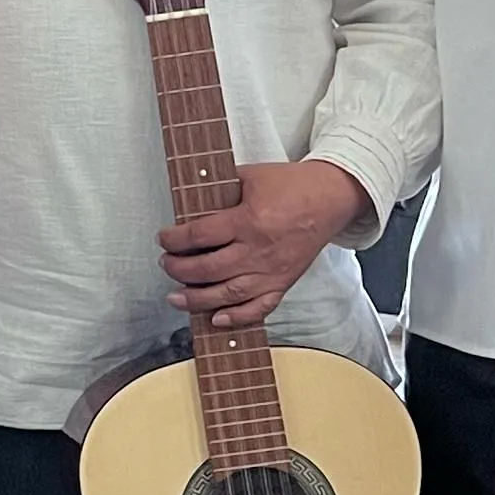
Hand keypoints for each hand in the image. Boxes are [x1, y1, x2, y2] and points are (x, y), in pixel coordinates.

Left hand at [159, 158, 366, 327]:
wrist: (330, 198)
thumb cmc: (291, 185)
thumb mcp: (250, 175)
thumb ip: (219, 190)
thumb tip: (189, 204)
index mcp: (250, 220)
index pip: (200, 235)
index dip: (174, 239)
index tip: (164, 238)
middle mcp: (260, 250)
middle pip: (209, 269)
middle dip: (179, 270)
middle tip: (166, 264)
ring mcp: (273, 271)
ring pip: (230, 294)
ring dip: (197, 300)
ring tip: (176, 298)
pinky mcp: (284, 282)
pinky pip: (260, 307)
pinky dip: (237, 317)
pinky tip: (216, 319)